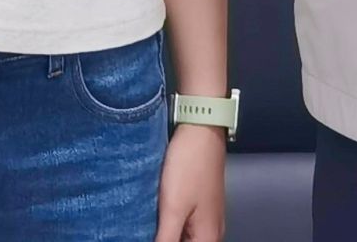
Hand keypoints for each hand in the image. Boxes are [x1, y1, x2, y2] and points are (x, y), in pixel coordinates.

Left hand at [153, 124, 224, 241]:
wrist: (201, 127)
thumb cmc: (190, 165)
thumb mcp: (173, 209)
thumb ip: (165, 240)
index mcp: (208, 237)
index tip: (150, 236)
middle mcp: (212, 230)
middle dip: (163, 240)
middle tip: (144, 231)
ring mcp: (206, 216)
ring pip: (185, 238)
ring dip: (165, 236)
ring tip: (147, 227)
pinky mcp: (199, 203)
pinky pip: (184, 226)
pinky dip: (169, 227)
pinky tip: (153, 220)